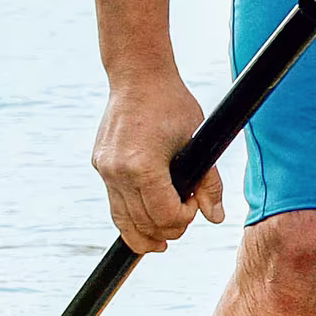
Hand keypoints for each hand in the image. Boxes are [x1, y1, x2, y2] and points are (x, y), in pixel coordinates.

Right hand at [92, 70, 224, 252]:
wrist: (137, 76)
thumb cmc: (172, 104)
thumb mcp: (198, 142)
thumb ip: (208, 183)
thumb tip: (215, 217)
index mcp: (142, 166)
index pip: (165, 216)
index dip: (184, 219)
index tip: (194, 205)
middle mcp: (118, 172)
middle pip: (143, 224)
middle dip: (168, 229)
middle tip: (185, 217)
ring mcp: (105, 170)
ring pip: (123, 221)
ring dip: (145, 234)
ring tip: (163, 239)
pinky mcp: (99, 166)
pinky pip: (115, 204)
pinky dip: (131, 217)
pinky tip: (145, 222)